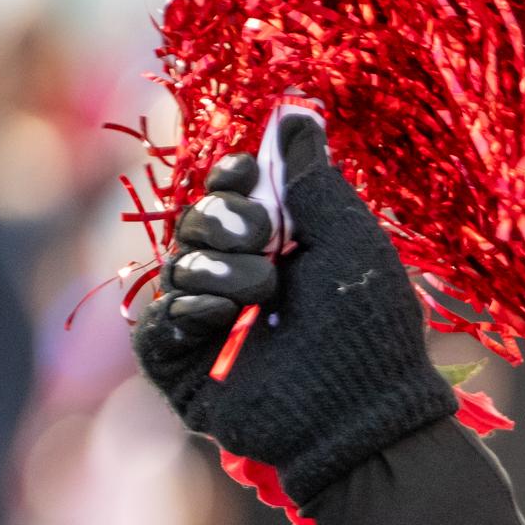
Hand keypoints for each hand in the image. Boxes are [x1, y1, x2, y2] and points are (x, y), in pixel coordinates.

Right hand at [130, 114, 456, 511]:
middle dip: (224, 219)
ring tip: (261, 293)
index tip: (250, 175)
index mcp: (277, 245)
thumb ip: (314, 178)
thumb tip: (296, 113)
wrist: (362, 411)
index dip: (231, 177)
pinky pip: (154, 322)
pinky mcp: (182, 368)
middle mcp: (237, 278)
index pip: (228, 192)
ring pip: (175, 265)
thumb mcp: (348, 239)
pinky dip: (182, 309)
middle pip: (194, 219)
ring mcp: (207, 323)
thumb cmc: (370, 328)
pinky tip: (218, 315)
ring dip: (218, 269)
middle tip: (264, 239)